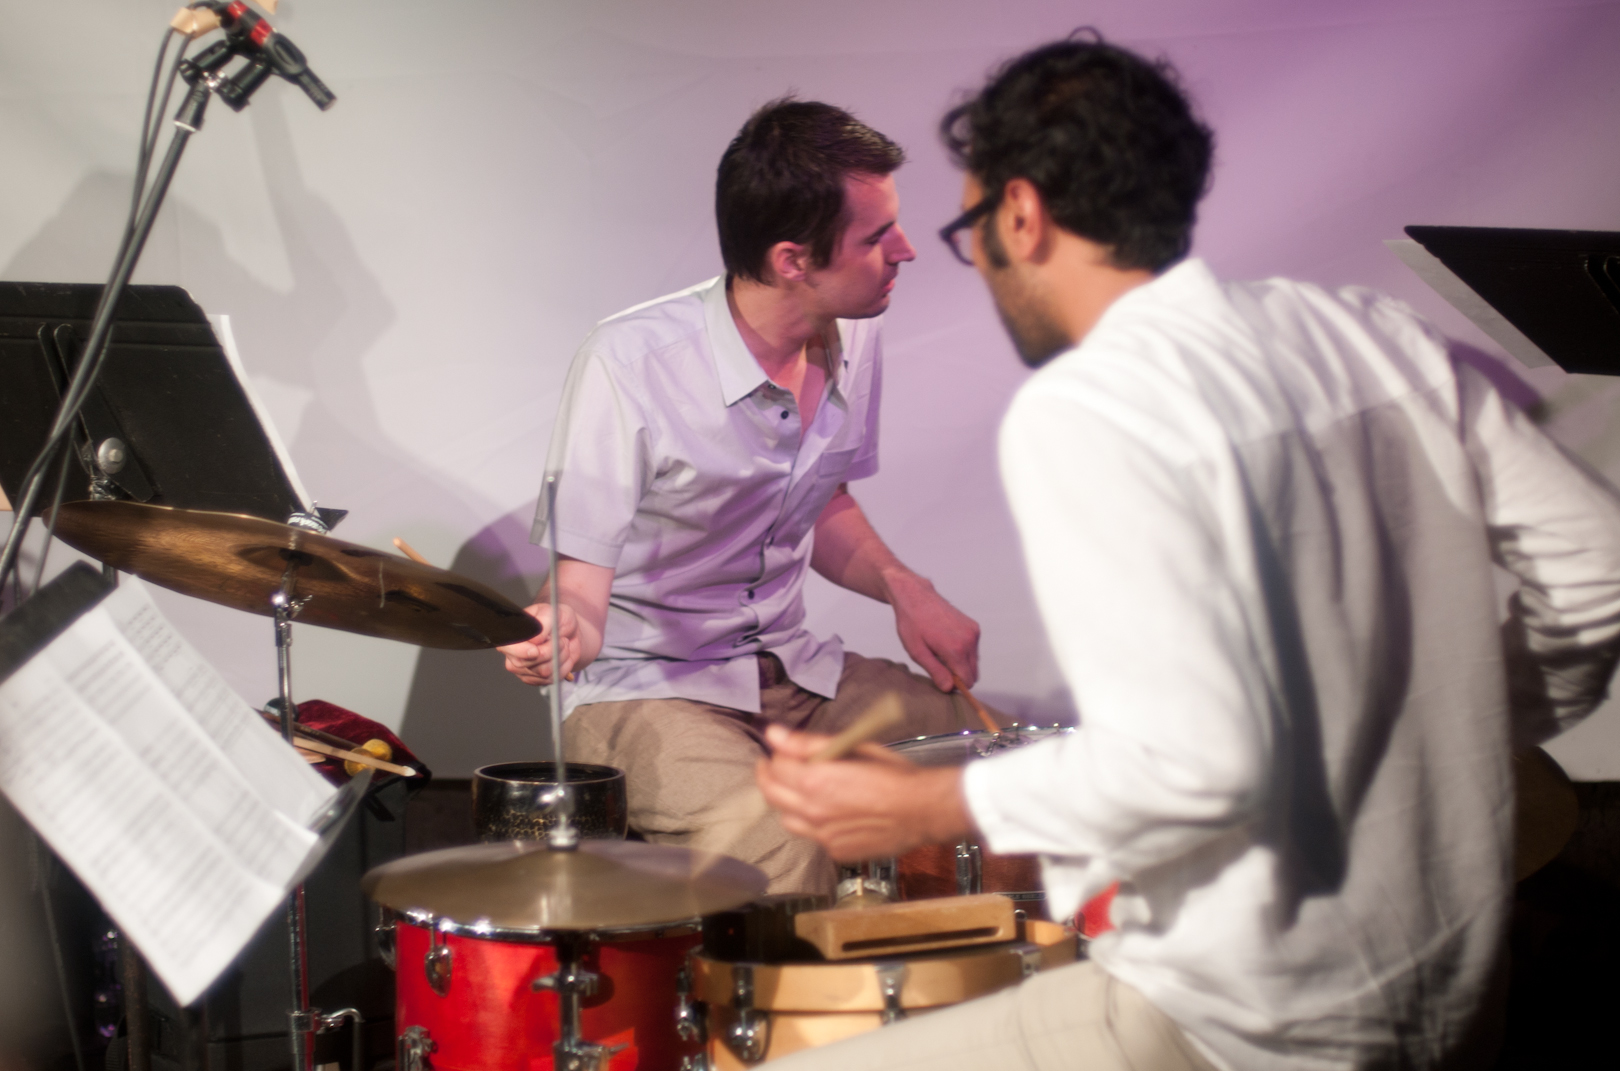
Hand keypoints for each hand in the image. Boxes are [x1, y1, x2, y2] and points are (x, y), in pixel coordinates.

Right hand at [498, 602, 579, 685]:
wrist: (570, 632)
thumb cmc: (557, 620)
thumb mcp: (551, 612)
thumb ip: (542, 622)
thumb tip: (534, 639)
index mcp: (511, 634)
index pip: (506, 646)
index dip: (521, 651)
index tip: (536, 650)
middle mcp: (512, 654)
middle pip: (525, 663)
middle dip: (549, 651)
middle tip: (561, 639)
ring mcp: (523, 669)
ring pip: (542, 672)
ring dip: (559, 658)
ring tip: (563, 645)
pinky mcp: (536, 679)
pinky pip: (550, 679)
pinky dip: (563, 667)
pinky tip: (564, 656)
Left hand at [755, 725, 974, 860]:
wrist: (922, 810)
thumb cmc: (892, 774)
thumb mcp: (853, 748)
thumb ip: (807, 743)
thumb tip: (772, 734)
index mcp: (814, 781)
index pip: (775, 767)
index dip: (776, 756)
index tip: (781, 751)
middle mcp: (812, 811)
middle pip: (771, 794)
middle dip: (768, 777)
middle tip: (774, 767)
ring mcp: (822, 836)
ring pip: (786, 819)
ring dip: (788, 803)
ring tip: (801, 791)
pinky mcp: (835, 851)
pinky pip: (813, 836)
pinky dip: (814, 823)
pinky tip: (832, 813)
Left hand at [882, 569, 980, 689]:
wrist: (915, 596)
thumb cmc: (911, 624)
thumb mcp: (917, 652)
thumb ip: (935, 671)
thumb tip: (949, 688)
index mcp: (956, 649)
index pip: (967, 681)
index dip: (955, 685)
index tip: (941, 678)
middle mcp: (969, 640)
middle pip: (973, 674)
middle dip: (958, 675)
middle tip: (937, 663)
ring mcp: (973, 632)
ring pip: (974, 662)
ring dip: (960, 663)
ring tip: (940, 650)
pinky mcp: (974, 626)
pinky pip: (973, 649)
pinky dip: (963, 651)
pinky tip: (946, 641)